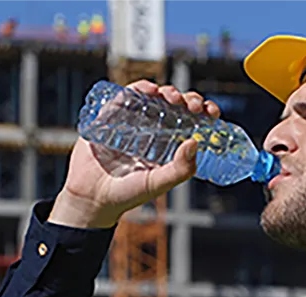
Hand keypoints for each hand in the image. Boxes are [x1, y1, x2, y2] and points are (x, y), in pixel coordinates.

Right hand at [49, 80, 220, 228]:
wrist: (93, 197)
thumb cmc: (128, 193)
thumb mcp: (159, 183)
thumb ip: (179, 169)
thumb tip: (195, 143)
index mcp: (169, 146)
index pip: (192, 124)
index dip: (203, 113)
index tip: (212, 112)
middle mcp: (154, 131)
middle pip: (176, 107)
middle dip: (188, 100)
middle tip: (192, 105)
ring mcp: (133, 122)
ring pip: (155, 98)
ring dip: (167, 92)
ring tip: (172, 98)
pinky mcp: (111, 117)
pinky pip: (126, 97)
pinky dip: (139, 89)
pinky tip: (149, 90)